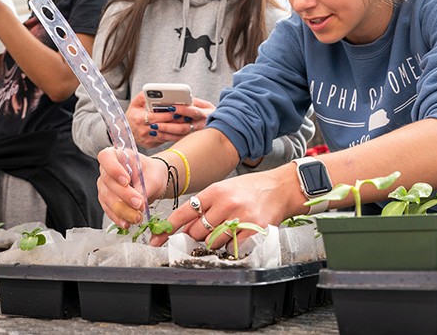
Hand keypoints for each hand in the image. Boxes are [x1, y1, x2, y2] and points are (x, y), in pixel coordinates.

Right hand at [96, 146, 167, 228]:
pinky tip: (127, 223)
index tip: (126, 181)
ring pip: (107, 198)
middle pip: (108, 182)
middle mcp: (106, 170)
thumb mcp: (153, 176)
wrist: (152, 182)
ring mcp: (104, 186)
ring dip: (122, 210)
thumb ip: (145, 187)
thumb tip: (138, 202)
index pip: (106, 157)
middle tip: (139, 204)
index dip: (113, 169)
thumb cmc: (152, 173)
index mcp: (117, 155)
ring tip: (137, 217)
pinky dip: (118, 217)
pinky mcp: (106, 200)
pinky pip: (108, 210)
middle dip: (124, 196)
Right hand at [130, 93, 215, 149]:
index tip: (177, 110)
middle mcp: (143, 131)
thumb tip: (152, 91)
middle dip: (176, 122)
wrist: (126, 132)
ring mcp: (148, 139)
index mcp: (139, 119)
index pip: (155, 117)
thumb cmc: (132, 116)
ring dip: (178, 130)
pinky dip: (175, 136)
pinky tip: (184, 131)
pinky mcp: (152, 145)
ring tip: (189, 124)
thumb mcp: (134, 104)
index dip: (167, 115)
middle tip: (188, 117)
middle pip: (163, 127)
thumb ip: (143, 96)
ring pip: (167, 136)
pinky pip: (166, 140)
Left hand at [150, 166, 294, 248]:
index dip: (168, 228)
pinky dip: (230, 247)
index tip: (156, 239)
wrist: (280, 188)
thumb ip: (205, 206)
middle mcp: (226, 203)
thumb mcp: (224, 189)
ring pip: (213, 242)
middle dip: (199, 236)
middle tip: (210, 229)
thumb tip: (185, 227)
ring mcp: (239, 217)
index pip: (184, 212)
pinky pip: (230, 248)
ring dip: (215, 242)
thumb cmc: (250, 189)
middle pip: (197, 232)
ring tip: (228, 230)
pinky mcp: (253, 230)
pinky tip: (236, 237)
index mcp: (215, 191)